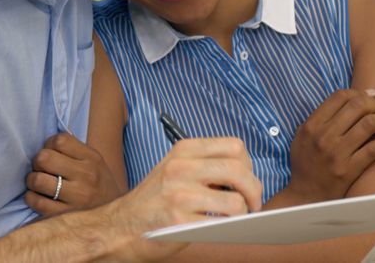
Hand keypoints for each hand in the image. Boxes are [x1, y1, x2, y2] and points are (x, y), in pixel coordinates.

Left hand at [25, 132, 122, 215]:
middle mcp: (86, 176)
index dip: (48, 144)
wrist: (115, 216)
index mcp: (92, 158)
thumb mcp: (95, 162)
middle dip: (37, 162)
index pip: (60, 140)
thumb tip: (44, 146)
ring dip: (32, 180)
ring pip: (38, 180)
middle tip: (41, 168)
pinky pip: (37, 202)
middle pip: (44, 158)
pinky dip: (31, 197)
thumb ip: (73, 152)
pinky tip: (37, 196)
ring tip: (37, 183)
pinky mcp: (66, 215)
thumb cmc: (98, 185)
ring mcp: (76, 197)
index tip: (51, 153)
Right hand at [96, 137, 262, 261]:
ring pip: (235, 201)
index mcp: (184, 150)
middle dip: (255, 190)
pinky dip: (229, 227)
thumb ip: (206, 165)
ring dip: (243, 213)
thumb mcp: (175, 168)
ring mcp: (179, 194)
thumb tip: (247, 175)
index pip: (235, 147)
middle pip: (239, 170)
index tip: (248, 181)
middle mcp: (181, 167)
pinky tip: (222, 228)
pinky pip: (221, 223)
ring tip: (236, 218)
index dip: (249, 165)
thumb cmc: (153, 200)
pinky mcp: (179, 220)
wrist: (119, 227)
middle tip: (253, 204)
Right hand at [283, 88, 374, 203]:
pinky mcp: (349, 170)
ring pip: (369, 125)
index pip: (340, 96)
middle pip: (358, 106)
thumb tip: (351, 99)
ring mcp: (337, 153)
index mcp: (312, 125)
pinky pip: (374, 149)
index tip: (373, 94)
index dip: (360, 92)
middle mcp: (324, 136)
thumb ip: (321, 117)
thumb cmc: (306, 164)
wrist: (305, 196)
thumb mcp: (304, 136)